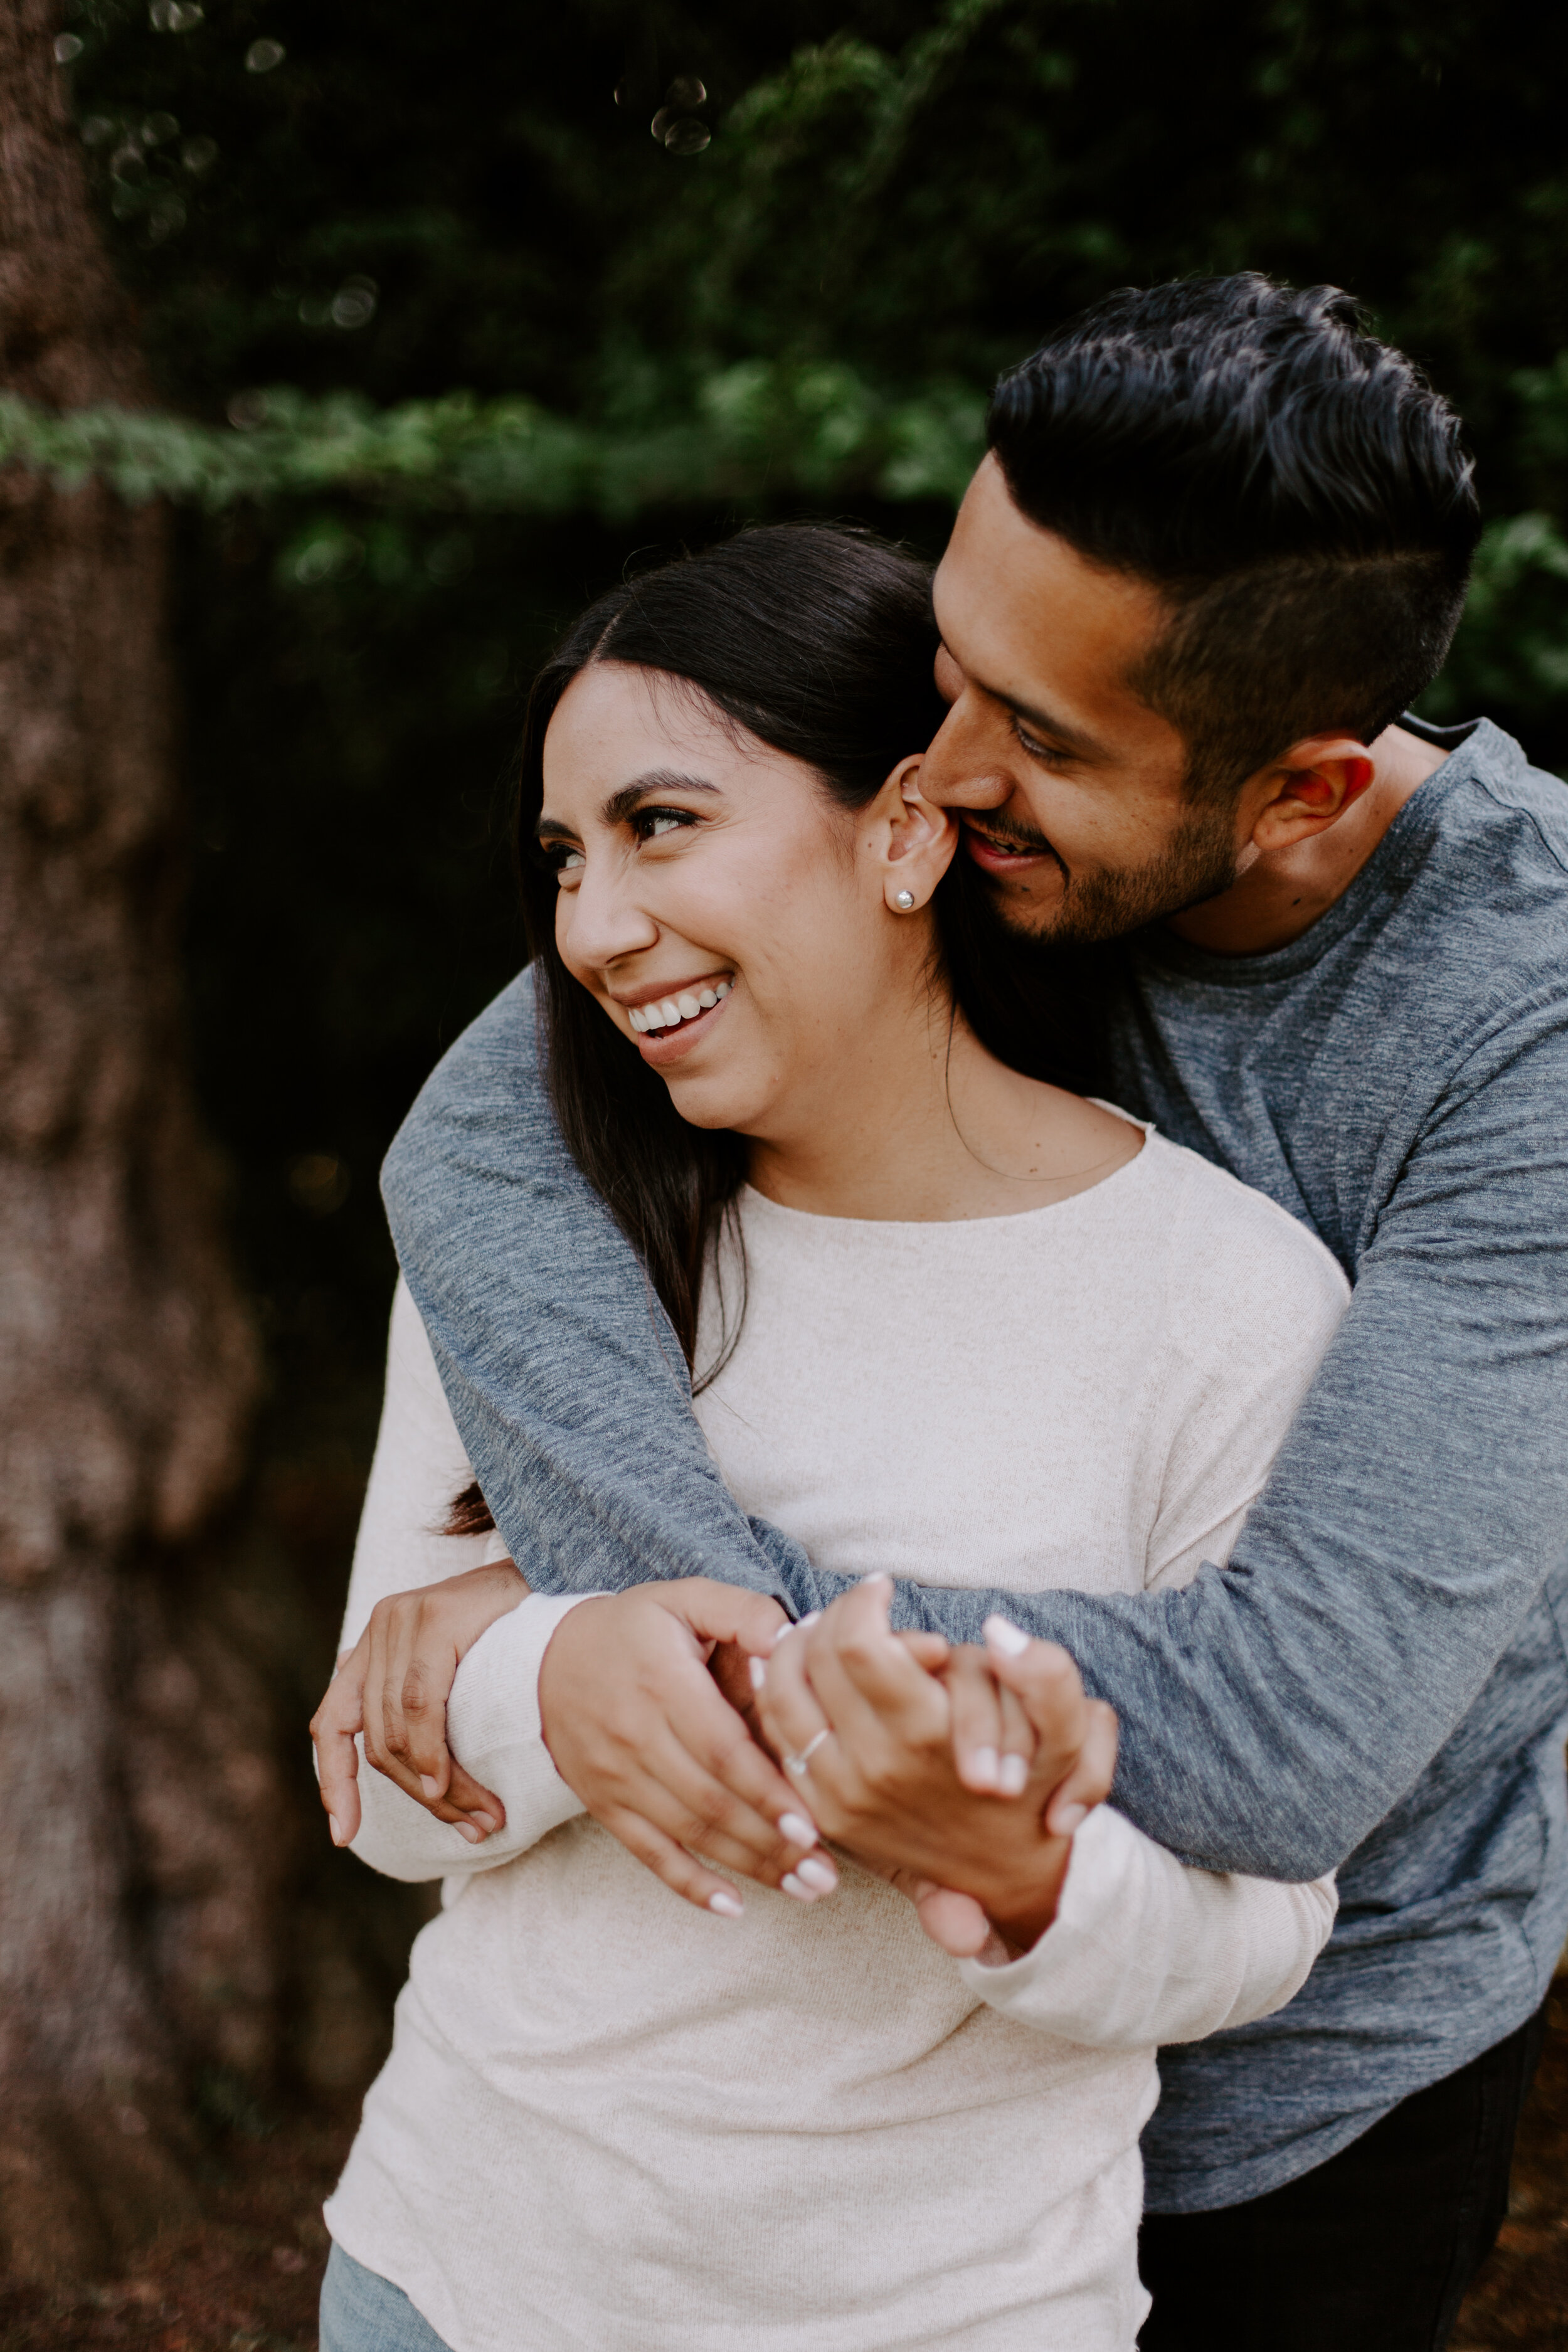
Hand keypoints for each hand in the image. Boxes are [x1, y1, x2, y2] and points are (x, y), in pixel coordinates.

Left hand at [311, 1559, 528, 1847]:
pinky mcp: (433, 1618)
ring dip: (437, 1788)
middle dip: (421, 1798)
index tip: (343, 1836)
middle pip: (379, 1743)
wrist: (558, 1571)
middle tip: (470, 1827)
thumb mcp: (461, 1669)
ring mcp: (402, 1619)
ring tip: (480, 1815)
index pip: (332, 1724)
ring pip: (398, 1733)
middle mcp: (380, 1628)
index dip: (334, 1783)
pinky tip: (448, 1781)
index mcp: (375, 1645)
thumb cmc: (517, 1630)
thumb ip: (428, 1705)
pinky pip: (420, 1705)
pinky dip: (432, 1752)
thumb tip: (419, 1777)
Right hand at [537, 1580, 838, 1918]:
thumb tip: (794, 1639)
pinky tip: (733, 1907)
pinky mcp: (605, 1804)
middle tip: (827, 1873)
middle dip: (771, 1842)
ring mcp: (617, 1777)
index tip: (812, 1823)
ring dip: (749, 1867)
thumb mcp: (685, 1598)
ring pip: (688, 1833)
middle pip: (710, 1801)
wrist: (546, 1660)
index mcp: (663, 1683)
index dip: (766, 1790)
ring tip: (805, 1890)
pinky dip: (690, 1885)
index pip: (721, 1749)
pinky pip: (648, 1853)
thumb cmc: (635, 1628)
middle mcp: (636, 1735)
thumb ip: (743, 1612)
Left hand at [755, 1577, 1117, 1953]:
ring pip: (780, 1695)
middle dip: (830, 1617)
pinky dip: (777, 1694)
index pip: (857, 1643)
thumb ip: (1046, 1677)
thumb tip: (998, 1631)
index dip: (864, 1601)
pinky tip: (796, 1668)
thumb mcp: (1069, 1738)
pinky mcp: (822, 1812)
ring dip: (793, 1649)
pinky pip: (778, 1739)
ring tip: (822, 1629)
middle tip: (855, 1607)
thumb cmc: (1035, 1793)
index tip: (882, 1587)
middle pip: (812, 1659)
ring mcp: (838, 1795)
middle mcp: (872, 1767)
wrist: (1008, 1880)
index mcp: (927, 1737)